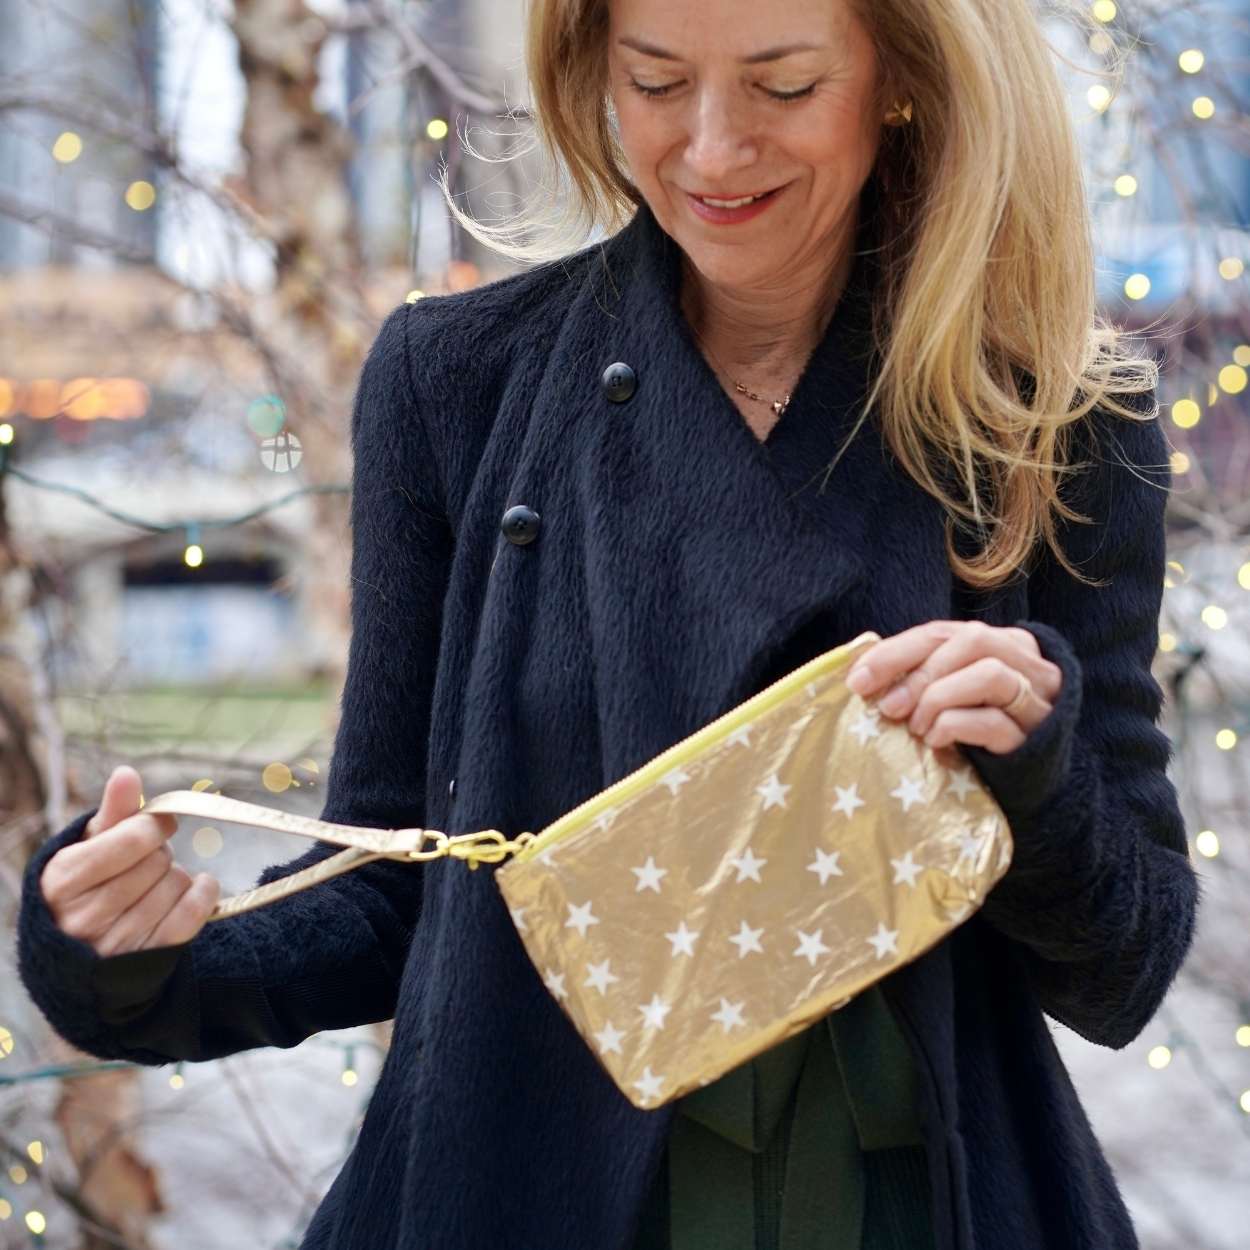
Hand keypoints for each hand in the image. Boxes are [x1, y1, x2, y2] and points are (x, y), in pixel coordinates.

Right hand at [40, 765, 220, 956]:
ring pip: (177, 883)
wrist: (82, 951)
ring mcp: (114, 942)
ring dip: (176, 876)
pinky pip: (194, 913)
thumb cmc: (89, 884)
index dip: (154, 825)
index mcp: (63, 879)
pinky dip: (204, 893)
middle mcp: (83, 916)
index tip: (156, 824)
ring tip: (153, 885)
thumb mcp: (90, 846)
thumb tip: (126, 774)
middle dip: (159, 853)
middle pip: (158, 861)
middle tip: (145, 862)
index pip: (133, 838)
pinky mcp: (146, 960)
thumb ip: (113, 811)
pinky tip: (197, 887)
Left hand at [845, 620, 1061, 752]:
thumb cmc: (976, 732)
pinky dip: (954, 726)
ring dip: (939, 697)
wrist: (1025, 784)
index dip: (895, 652)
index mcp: (1003, 642)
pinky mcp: (1035, 740)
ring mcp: (1037, 702)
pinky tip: (936, 741)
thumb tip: (861, 674)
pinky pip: (994, 721)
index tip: (858, 680)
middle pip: (973, 641)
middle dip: (920, 674)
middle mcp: (1028, 664)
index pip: (942, 631)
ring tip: (917, 727)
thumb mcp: (949, 693)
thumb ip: (919, 674)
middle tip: (888, 708)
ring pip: (990, 674)